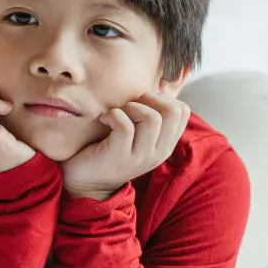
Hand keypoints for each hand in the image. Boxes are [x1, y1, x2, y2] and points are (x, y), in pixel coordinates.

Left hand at [61, 94, 190, 200]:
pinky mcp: (119, 156)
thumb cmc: (108, 149)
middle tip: (130, 105)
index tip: (142, 102)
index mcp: (165, 145)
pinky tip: (103, 120)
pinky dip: (112, 115)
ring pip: (152, 118)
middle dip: (150, 99)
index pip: (183, 111)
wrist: (84, 180)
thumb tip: (161, 87)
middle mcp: (157, 152)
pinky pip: (125, 126)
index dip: (162, 97)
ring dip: (131, 107)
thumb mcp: (136, 135)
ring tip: (117, 114)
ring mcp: (140, 156)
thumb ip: (149, 117)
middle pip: (173, 111)